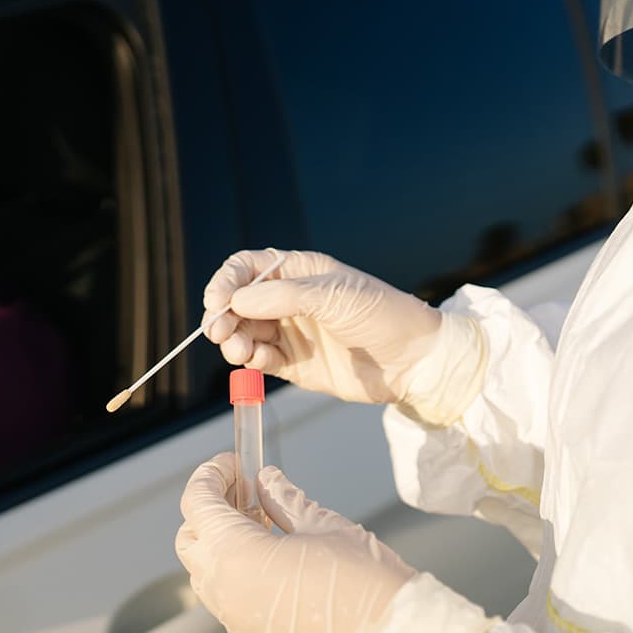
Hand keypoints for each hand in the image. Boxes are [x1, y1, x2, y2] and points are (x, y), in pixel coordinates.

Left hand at [176, 453, 414, 632]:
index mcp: (233, 554)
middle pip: (191, 540)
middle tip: (246, 494)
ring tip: (266, 528)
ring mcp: (238, 625)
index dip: (211, 475)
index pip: (196, 502)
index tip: (234, 464)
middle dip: (210, 511)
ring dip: (225, 546)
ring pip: (208, 576)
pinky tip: (278, 567)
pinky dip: (242, 580)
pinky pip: (233, 605)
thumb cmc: (363, 582)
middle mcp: (225, 593)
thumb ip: (283, 499)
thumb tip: (266, 481)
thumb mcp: (322, 525)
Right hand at [203, 250, 483, 422]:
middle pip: (238, 303)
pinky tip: (259, 360)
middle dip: (223, 315)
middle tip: (219, 332)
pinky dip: (251, 360)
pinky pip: (260, 360)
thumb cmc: (382, 314)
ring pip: (244, 332)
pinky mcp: (294, 364)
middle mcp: (288, 300)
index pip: (247, 268)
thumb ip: (283, 297)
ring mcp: (290, 332)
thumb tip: (237, 300)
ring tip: (239, 350)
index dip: (226, 282)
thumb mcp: (333, 296)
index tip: (217, 301)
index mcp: (298, 272)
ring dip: (233, 340)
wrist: (414, 360)